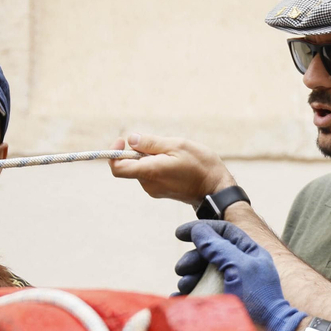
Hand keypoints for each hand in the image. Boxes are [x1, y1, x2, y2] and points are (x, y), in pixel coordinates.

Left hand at [110, 134, 236, 204]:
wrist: (217, 189)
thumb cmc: (200, 165)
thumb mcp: (177, 145)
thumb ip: (151, 143)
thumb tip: (130, 140)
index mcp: (150, 172)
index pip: (117, 168)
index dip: (114, 153)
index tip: (123, 140)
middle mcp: (148, 184)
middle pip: (131, 165)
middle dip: (140, 151)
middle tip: (163, 145)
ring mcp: (155, 190)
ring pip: (143, 168)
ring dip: (152, 157)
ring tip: (175, 155)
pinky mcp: (161, 191)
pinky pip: (152, 174)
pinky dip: (158, 164)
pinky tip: (177, 163)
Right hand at [175, 220, 304, 330]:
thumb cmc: (257, 297)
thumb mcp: (238, 267)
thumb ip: (218, 247)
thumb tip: (199, 230)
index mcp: (249, 252)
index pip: (224, 231)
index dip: (201, 229)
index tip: (179, 234)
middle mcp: (240, 265)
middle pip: (210, 253)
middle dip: (193, 258)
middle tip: (181, 269)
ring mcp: (231, 285)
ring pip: (203, 273)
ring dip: (190, 277)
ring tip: (184, 286)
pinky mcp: (222, 303)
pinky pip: (202, 293)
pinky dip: (189, 294)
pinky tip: (179, 299)